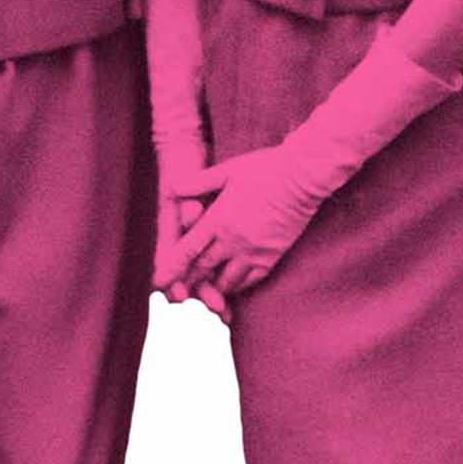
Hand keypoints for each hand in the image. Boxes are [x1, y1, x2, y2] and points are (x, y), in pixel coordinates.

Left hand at [151, 142, 324, 297]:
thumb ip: (198, 182)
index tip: (158, 281)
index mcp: (219, 219)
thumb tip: (171, 186)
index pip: (188, 250)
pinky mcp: (272, 256)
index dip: (172, 267)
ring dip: (212, 289)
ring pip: (227, 281)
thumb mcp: (228, 171)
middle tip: (175, 294)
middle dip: (188, 282)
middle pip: (203, 269)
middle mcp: (233, 240)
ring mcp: (254, 251)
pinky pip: (251, 280)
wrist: (305, 177)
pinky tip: (231, 288)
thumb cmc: (266, 168)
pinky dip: (238, 287)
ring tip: (201, 295)